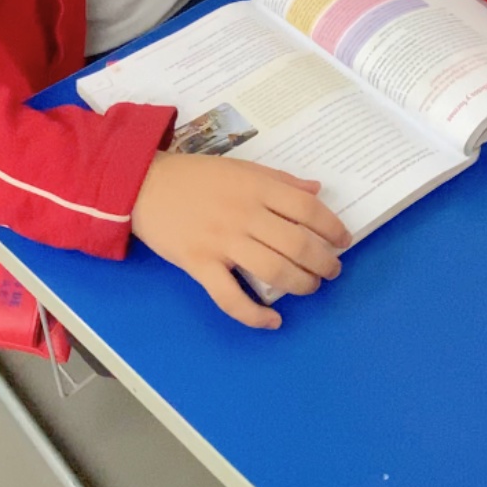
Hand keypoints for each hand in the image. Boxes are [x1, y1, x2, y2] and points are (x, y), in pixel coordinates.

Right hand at [131, 153, 349, 329]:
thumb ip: (280, 180)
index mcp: (257, 186)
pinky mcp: (199, 265)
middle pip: (297, 244)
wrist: (143, 184)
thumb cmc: (196, 175)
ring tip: (311, 287)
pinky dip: (255, 314)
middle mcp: (245, 214)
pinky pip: (231, 297)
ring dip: (301, 284)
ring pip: (273, 271)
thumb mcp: (242, 167)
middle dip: (323, 262)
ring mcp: (222, 241)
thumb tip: (316, 190)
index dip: (332, 228)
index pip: (308, 209)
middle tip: (331, 270)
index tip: (343, 241)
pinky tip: (273, 320)